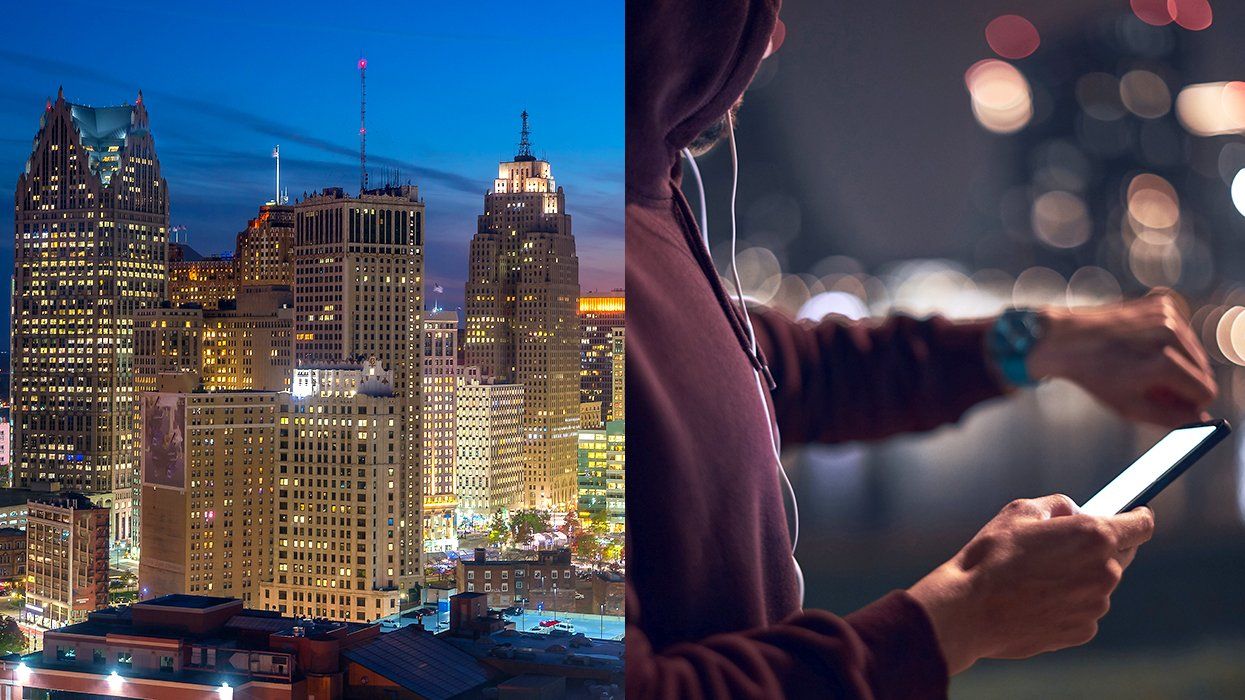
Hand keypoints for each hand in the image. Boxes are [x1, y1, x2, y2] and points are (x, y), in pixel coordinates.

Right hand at [908, 495, 1153, 674]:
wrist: (969, 610)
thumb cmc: (992, 556)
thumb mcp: (1020, 512)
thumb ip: (1058, 505)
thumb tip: (1074, 511)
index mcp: (1094, 537)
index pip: (1140, 525)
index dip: (1138, 517)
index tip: (1136, 515)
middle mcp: (1105, 572)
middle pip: (1122, 555)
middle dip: (1101, 548)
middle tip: (1064, 547)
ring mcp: (1096, 605)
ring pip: (1099, 584)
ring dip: (1081, 577)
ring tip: (1037, 577)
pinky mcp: (1083, 631)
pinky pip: (1084, 610)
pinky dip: (1068, 603)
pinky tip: (1036, 600)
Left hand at [1027, 294, 1216, 426]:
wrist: (1065, 339)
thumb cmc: (1097, 376)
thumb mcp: (1131, 407)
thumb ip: (1172, 418)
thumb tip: (1204, 421)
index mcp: (1165, 363)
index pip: (1206, 392)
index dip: (1189, 402)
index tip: (1168, 401)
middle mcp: (1170, 335)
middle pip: (1203, 371)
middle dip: (1183, 382)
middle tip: (1149, 384)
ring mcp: (1167, 316)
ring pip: (1195, 352)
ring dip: (1177, 362)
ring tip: (1141, 365)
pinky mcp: (1161, 304)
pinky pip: (1182, 332)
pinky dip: (1168, 342)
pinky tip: (1141, 345)